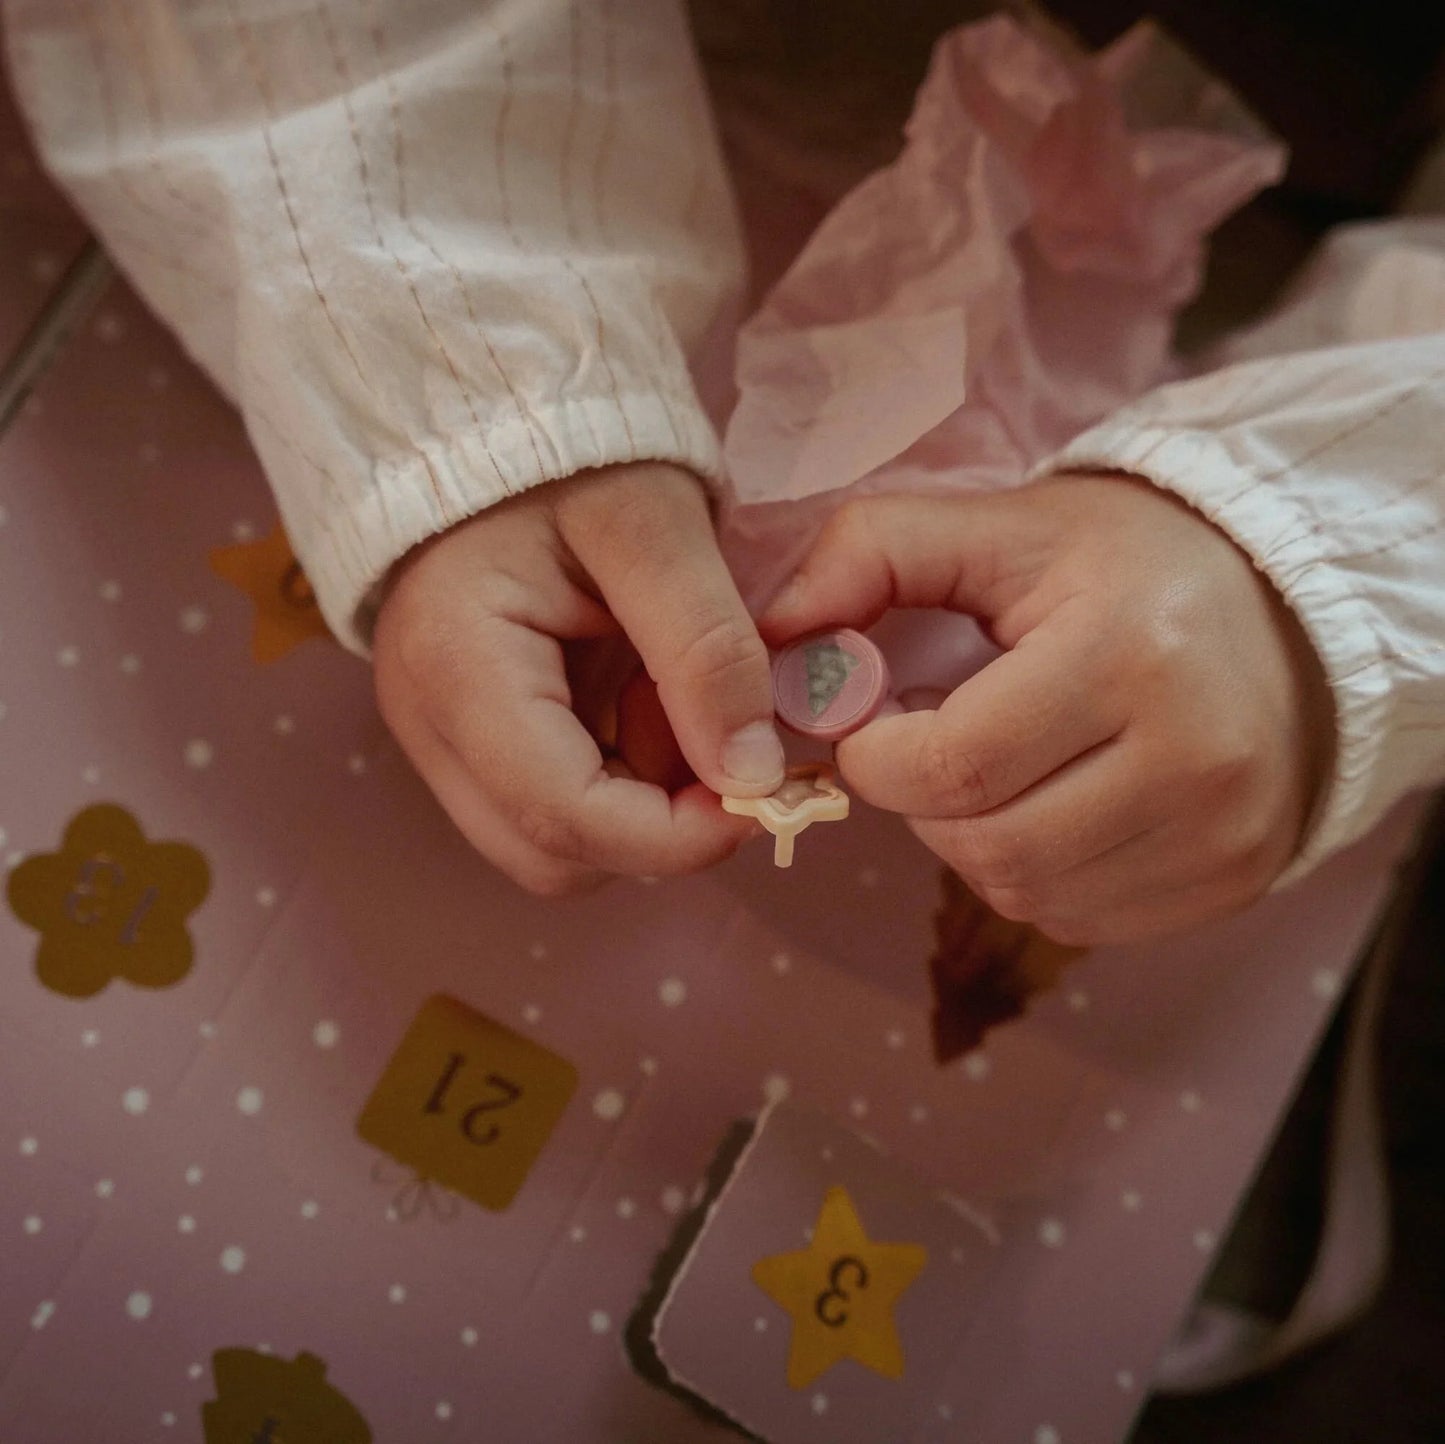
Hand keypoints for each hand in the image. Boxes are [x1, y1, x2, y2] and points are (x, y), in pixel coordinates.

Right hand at [373, 462, 783, 893]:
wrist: (491, 418)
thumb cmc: (566, 453)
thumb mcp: (653, 524)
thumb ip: (706, 647)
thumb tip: (755, 775)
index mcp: (458, 671)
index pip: (563, 816)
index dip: (675, 835)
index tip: (763, 794)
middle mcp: (429, 730)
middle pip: (552, 855)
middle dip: (656, 828)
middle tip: (719, 741)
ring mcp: (442, 741)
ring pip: (554, 843)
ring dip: (639, 806)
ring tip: (673, 703)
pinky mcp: (472, 739)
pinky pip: (554, 804)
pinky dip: (621, 781)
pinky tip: (644, 703)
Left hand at [759, 475, 1334, 944]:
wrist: (1287, 607)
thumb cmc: (1122, 565)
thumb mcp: (1000, 528)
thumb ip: (872, 555)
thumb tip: (769, 636)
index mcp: (1129, 653)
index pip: (956, 766)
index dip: (880, 760)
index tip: (875, 726)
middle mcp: (1194, 757)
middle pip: (991, 845)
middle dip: (923, 806)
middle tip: (931, 750)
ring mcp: (1222, 832)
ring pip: (1029, 893)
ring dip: (974, 844)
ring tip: (996, 773)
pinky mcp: (1233, 879)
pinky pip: (1082, 919)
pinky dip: (1035, 875)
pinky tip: (1050, 807)